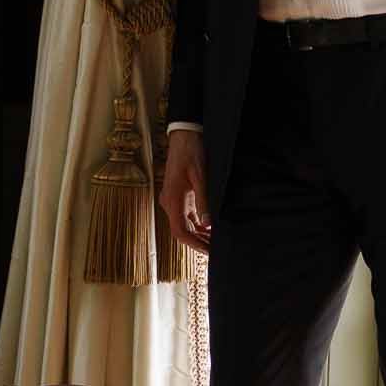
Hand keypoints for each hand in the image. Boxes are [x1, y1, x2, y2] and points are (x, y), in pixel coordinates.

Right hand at [161, 128, 211, 254]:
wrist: (184, 135)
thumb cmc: (192, 152)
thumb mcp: (201, 177)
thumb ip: (204, 201)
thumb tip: (208, 224)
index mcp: (173, 199)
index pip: (180, 231)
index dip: (194, 244)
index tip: (208, 251)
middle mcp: (169, 202)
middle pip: (181, 231)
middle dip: (198, 242)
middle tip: (216, 249)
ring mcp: (172, 199)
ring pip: (184, 224)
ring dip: (198, 234)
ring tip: (215, 241)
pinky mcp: (178, 196)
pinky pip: (185, 215)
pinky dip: (197, 224)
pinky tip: (209, 228)